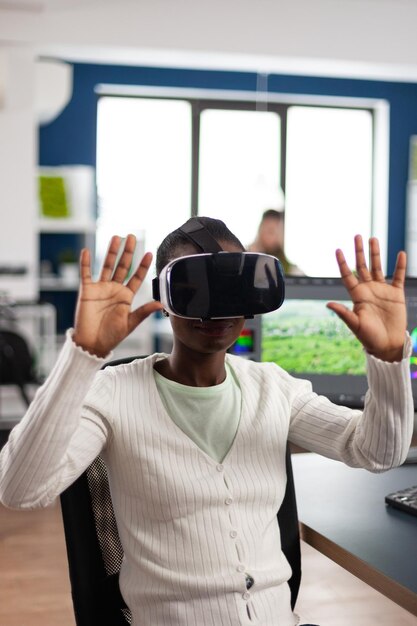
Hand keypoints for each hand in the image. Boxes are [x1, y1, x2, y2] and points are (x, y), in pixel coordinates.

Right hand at [73, 234, 162, 357]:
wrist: (92, 344)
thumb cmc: (111, 336)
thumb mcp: (130, 323)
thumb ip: (143, 312)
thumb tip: (160, 304)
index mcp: (126, 296)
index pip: (137, 277)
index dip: (142, 266)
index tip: (149, 253)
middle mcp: (114, 289)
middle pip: (122, 266)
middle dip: (128, 252)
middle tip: (132, 237)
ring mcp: (100, 288)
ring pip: (107, 266)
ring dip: (111, 252)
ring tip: (116, 238)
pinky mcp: (87, 291)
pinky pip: (86, 274)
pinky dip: (85, 263)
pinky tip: (87, 251)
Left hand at [327, 235, 406, 361]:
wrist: (387, 345)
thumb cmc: (368, 337)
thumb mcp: (355, 325)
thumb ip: (343, 313)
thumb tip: (328, 305)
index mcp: (357, 296)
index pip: (348, 275)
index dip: (343, 263)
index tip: (338, 250)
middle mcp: (368, 290)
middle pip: (362, 266)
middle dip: (359, 251)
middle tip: (357, 236)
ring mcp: (382, 290)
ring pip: (378, 267)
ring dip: (376, 254)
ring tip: (373, 239)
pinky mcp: (396, 294)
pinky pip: (398, 277)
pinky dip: (399, 266)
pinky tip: (400, 253)